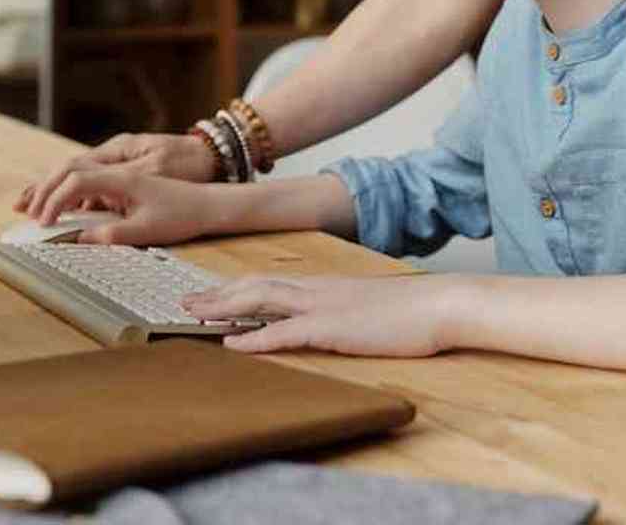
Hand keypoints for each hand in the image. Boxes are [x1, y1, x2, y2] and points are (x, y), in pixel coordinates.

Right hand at [15, 132, 215, 217]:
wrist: (211, 198)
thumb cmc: (183, 211)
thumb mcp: (147, 228)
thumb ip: (111, 234)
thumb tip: (78, 241)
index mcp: (123, 173)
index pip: (76, 179)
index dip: (54, 200)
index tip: (43, 224)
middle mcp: (120, 163)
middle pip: (71, 168)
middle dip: (44, 188)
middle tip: (22, 210)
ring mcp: (122, 167)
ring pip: (78, 171)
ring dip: (54, 187)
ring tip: (28, 204)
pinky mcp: (125, 177)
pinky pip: (90, 179)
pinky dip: (70, 191)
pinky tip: (60, 207)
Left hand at [182, 274, 457, 357]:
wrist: (440, 304)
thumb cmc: (412, 309)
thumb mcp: (369, 307)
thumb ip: (344, 309)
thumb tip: (328, 318)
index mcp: (326, 285)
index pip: (271, 281)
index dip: (237, 287)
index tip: (210, 293)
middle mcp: (318, 289)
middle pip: (257, 285)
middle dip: (219, 294)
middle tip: (185, 302)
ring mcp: (324, 306)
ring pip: (263, 300)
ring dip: (226, 307)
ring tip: (195, 315)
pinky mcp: (334, 327)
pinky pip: (286, 332)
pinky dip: (256, 338)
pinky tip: (233, 344)